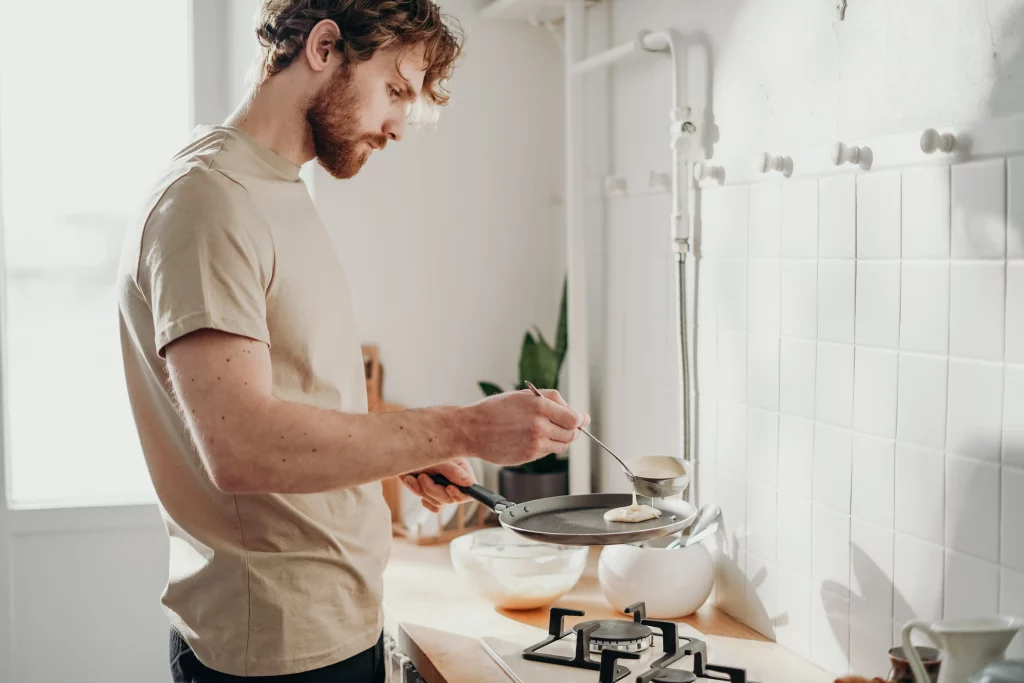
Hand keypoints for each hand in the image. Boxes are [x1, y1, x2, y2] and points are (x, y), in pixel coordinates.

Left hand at [401, 458, 476, 512]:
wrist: (400, 452)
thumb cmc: (420, 449)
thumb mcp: (437, 458)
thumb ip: (453, 471)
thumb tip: (470, 483)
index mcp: (461, 469)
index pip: (469, 490)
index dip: (460, 493)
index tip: (448, 488)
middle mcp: (454, 480)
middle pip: (451, 499)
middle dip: (434, 490)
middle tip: (422, 477)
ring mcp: (443, 488)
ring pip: (439, 502)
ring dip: (422, 491)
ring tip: (411, 477)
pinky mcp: (432, 494)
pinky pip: (432, 505)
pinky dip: (422, 497)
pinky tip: (414, 484)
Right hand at [464, 388, 589, 466]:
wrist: (471, 429)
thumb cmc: (495, 410)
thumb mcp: (523, 395)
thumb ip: (552, 401)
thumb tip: (578, 414)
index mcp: (540, 406)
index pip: (574, 418)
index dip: (579, 419)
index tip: (579, 419)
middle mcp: (540, 425)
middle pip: (571, 433)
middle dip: (570, 430)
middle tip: (560, 425)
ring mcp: (535, 443)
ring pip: (562, 445)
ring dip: (558, 439)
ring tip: (541, 431)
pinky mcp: (529, 456)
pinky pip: (547, 452)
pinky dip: (545, 447)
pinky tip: (529, 438)